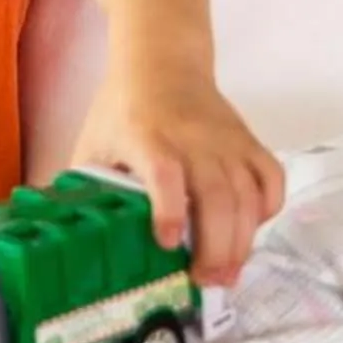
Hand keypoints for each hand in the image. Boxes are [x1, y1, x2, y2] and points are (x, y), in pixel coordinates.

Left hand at [70, 72, 285, 285]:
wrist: (162, 61)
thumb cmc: (122, 110)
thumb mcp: (94, 143)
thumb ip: (88, 188)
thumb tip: (71, 238)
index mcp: (145, 136)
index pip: (164, 172)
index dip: (169, 209)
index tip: (166, 243)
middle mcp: (191, 138)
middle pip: (215, 195)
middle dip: (216, 247)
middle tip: (207, 281)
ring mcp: (226, 140)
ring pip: (247, 194)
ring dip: (242, 241)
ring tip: (226, 274)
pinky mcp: (248, 140)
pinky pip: (271, 178)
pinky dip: (268, 210)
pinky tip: (249, 231)